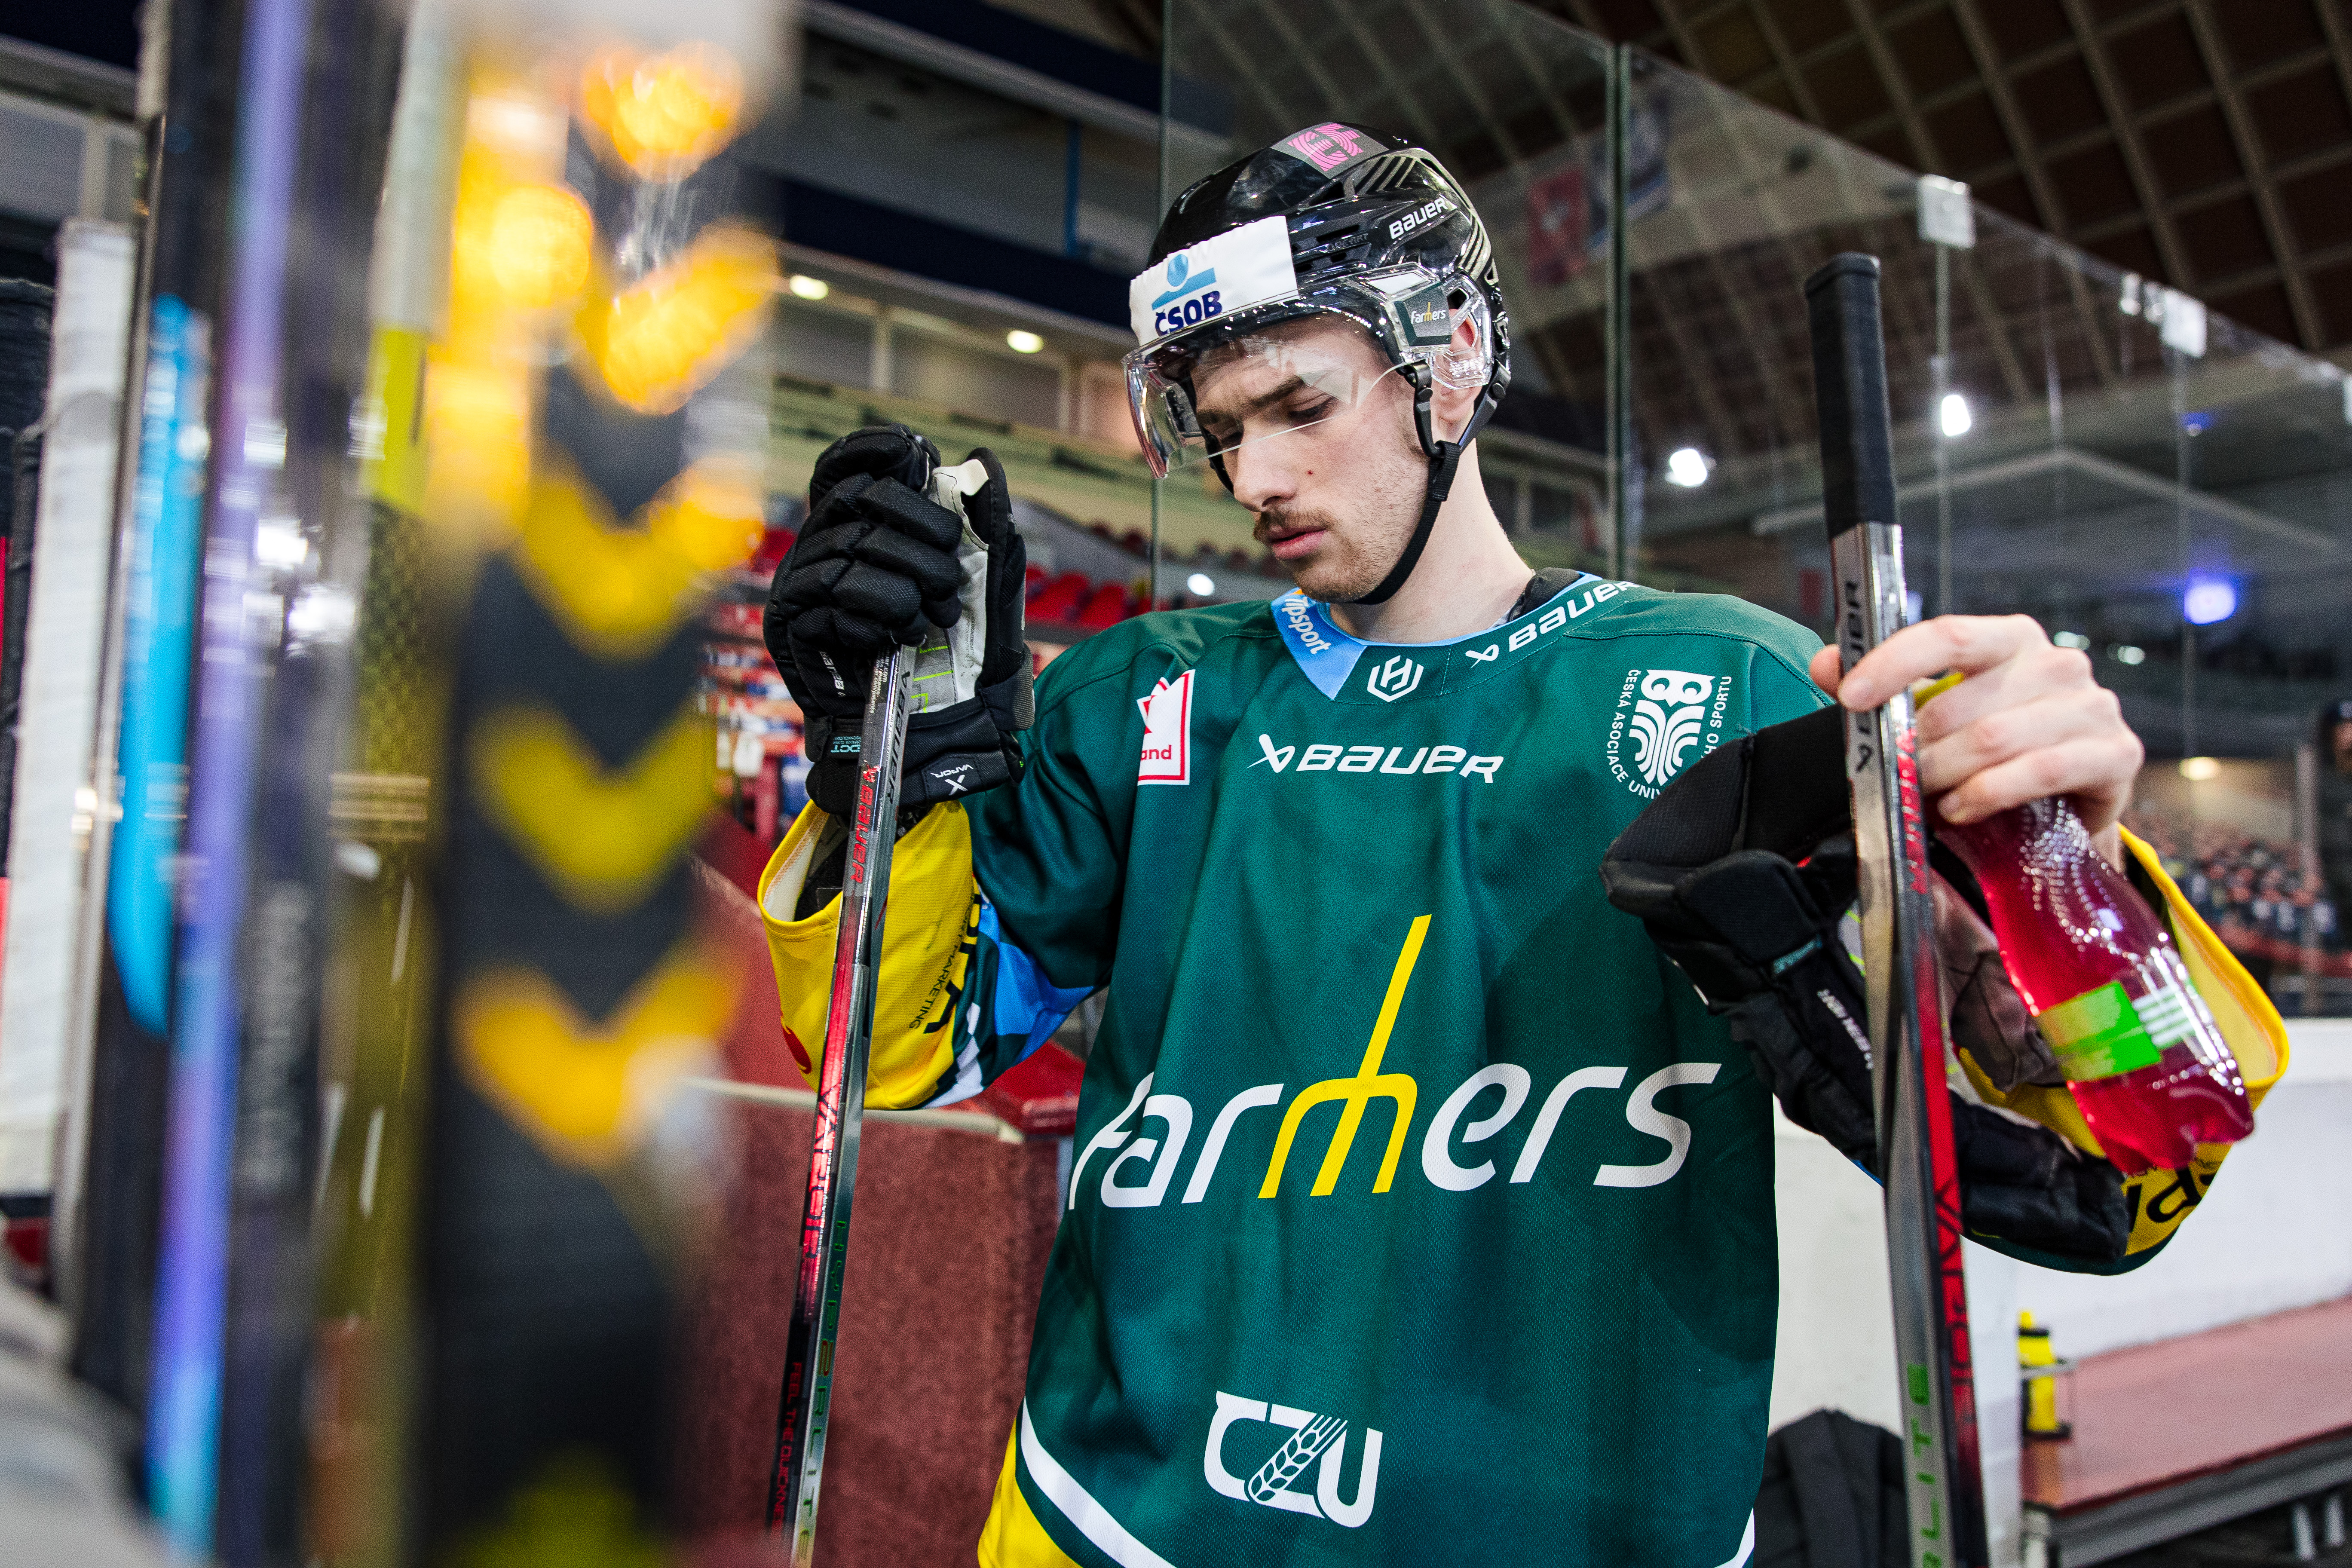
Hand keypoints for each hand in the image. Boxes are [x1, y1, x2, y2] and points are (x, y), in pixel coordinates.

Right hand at [764, 426, 1033, 817]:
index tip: (913, 451)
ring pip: (848, 549)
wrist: (929, 736)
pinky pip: (830, 595)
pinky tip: (897, 637)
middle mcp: (818, 547)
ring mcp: (798, 584)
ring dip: (904, 583)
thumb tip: (986, 465)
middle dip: (918, 533)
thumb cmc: (957, 660)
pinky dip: (876, 612)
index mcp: (858, 529)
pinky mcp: (788, 624)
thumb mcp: (985, 588)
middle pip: (857, 500)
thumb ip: (987, 528)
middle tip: (949, 582)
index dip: (871, 449)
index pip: (844, 464)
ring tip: (932, 619)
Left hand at [1808, 614, 2143, 849]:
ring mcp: (2093, 705)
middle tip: (1896, 773)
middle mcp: (2057, 663)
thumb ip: (1884, 688)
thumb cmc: (1994, 752)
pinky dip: (1990, 793)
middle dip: (1916, 746)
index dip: (1894, 664)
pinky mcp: (2116, 752)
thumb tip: (1827, 661)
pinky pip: (2041, 770)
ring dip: (1948, 774)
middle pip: (1962, 702)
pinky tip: (1964, 807)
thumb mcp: (1938, 718)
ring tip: (1929, 795)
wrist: (2063, 806)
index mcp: (2010, 640)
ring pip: (1995, 738)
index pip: (1947, 634)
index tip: (1851, 696)